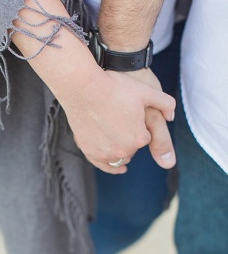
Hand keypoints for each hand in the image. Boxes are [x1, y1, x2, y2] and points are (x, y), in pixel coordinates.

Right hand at [60, 68, 174, 173]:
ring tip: (115, 134)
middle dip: (130, 137)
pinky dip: (108, 163)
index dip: (139, 123)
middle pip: (132, 148)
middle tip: (120, 118)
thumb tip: (171, 117)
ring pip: (118, 157)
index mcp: (139, 138)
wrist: (82, 88)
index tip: (131, 111)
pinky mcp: (88, 151)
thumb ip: (166, 104)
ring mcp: (104, 152)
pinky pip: (102, 163)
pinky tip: (116, 166)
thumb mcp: (147, 92)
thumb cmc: (114, 88)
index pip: (146, 137)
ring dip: (120, 149)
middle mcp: (122, 150)